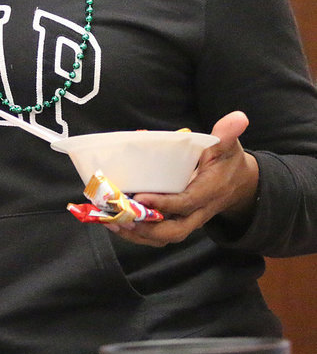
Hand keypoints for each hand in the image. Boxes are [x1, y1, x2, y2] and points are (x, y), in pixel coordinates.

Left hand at [105, 111, 259, 246]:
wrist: (240, 185)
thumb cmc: (229, 162)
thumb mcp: (228, 146)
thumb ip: (227, 133)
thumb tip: (238, 117)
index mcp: (208, 192)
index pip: (186, 203)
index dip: (164, 203)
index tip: (141, 197)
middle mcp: (198, 212)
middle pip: (175, 230)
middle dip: (147, 229)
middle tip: (121, 217)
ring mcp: (188, 219)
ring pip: (164, 236)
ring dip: (137, 234)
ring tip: (112, 222)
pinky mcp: (179, 221)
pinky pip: (159, 233)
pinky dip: (138, 233)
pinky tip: (117, 223)